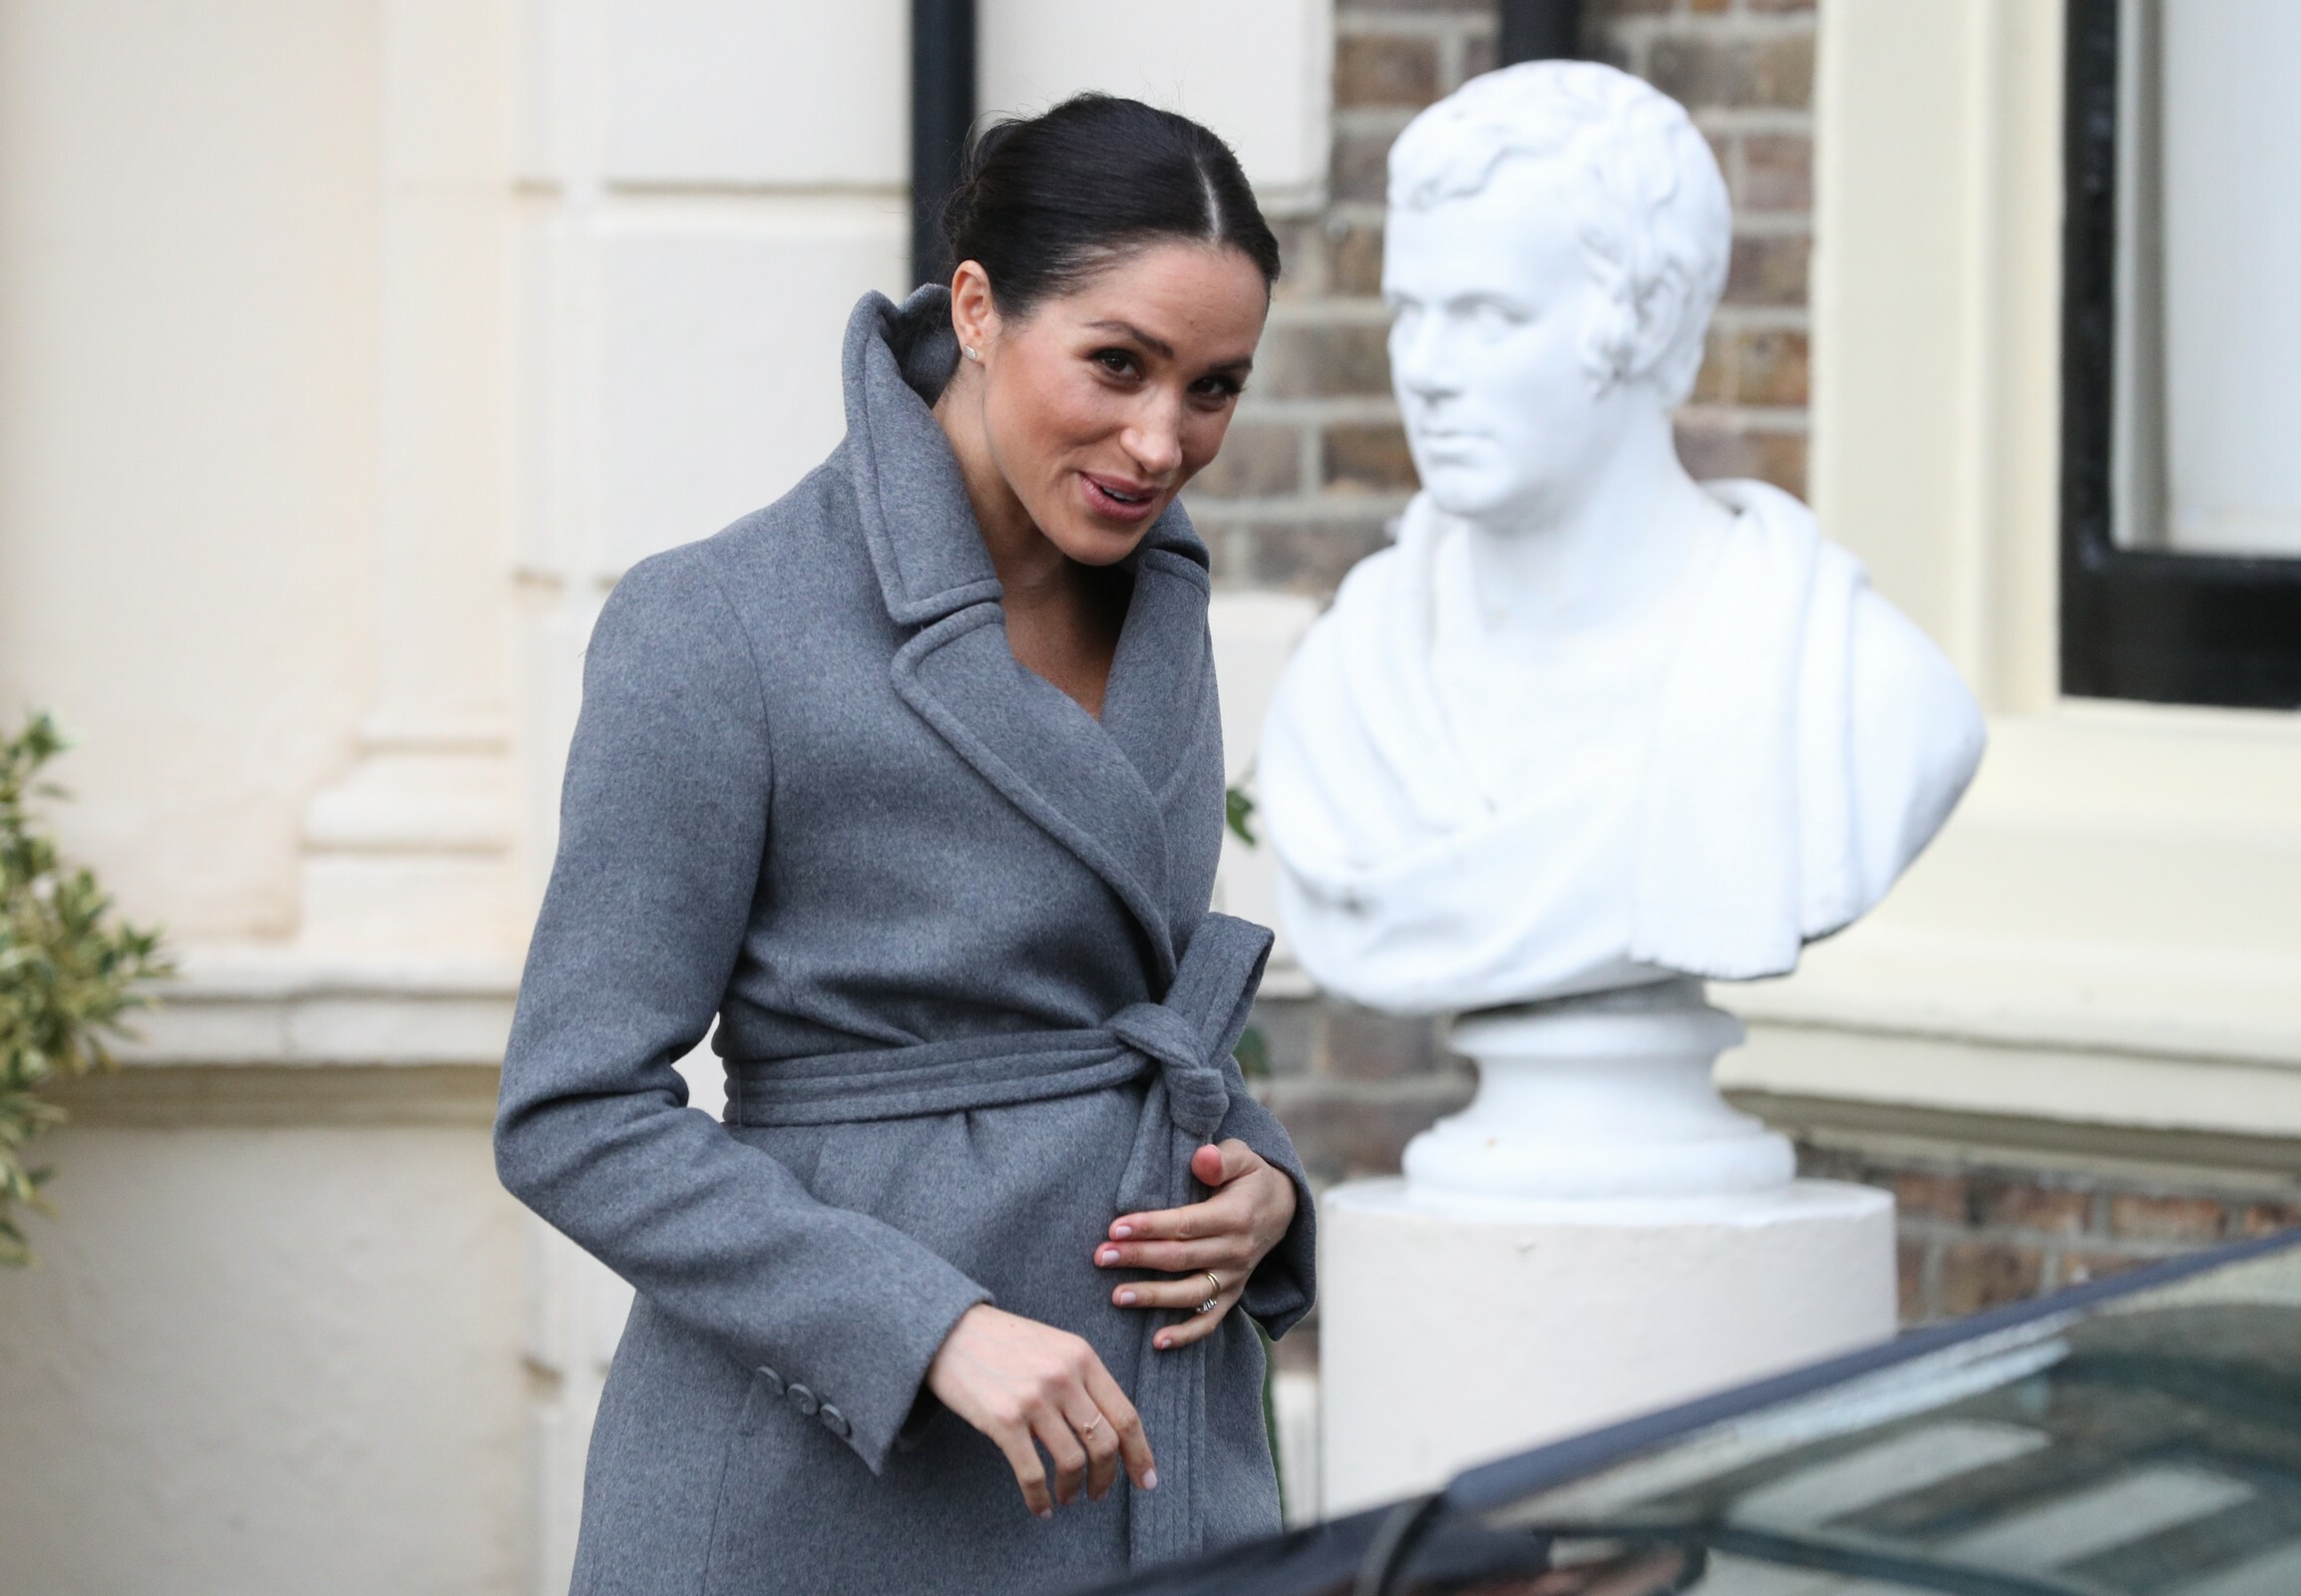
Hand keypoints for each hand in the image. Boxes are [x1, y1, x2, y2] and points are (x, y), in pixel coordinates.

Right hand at [925, 1303, 1155, 1518]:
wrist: (950, 1330)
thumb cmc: (1005, 1342)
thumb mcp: (1055, 1347)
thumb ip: (1083, 1380)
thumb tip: (1111, 1431)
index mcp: (1083, 1357)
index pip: (1126, 1415)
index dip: (1140, 1454)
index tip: (1146, 1481)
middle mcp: (1064, 1377)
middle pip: (1105, 1443)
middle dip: (1107, 1478)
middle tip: (1099, 1494)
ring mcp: (1034, 1399)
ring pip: (1073, 1462)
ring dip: (1074, 1489)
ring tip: (1069, 1497)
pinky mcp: (1003, 1420)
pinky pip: (1032, 1473)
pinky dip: (1040, 1498)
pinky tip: (1041, 1507)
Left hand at [1095, 1139, 1297, 1349]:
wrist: (1282, 1208)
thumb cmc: (1249, 1177)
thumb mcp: (1242, 1157)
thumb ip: (1221, 1158)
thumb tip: (1201, 1159)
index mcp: (1235, 1216)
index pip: (1186, 1224)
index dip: (1151, 1227)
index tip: (1116, 1228)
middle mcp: (1236, 1251)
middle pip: (1181, 1259)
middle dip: (1138, 1258)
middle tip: (1100, 1257)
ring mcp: (1234, 1278)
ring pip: (1191, 1294)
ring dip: (1154, 1297)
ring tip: (1117, 1297)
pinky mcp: (1232, 1296)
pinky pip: (1210, 1321)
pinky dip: (1186, 1335)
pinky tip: (1156, 1342)